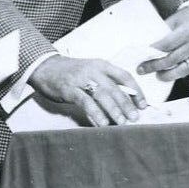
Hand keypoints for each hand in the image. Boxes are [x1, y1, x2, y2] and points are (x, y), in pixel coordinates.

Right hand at [28, 54, 145, 125]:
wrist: (45, 67)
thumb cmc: (72, 72)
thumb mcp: (92, 72)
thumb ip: (106, 83)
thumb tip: (125, 102)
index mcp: (102, 65)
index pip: (124, 76)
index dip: (135, 90)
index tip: (143, 104)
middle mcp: (94, 70)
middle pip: (114, 88)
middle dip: (126, 104)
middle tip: (134, 117)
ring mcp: (81, 79)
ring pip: (102, 95)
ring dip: (113, 110)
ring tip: (121, 122)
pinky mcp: (69, 89)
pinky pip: (85, 102)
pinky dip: (95, 113)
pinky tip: (102, 123)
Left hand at [138, 6, 188, 82]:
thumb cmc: (185, 19)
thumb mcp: (172, 21)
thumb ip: (161, 34)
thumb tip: (145, 48)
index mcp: (187, 31)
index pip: (167, 44)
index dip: (154, 51)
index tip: (143, 55)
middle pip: (173, 58)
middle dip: (155, 65)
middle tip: (142, 69)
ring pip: (184, 68)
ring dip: (169, 75)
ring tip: (158, 76)